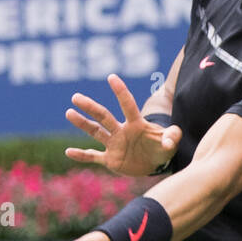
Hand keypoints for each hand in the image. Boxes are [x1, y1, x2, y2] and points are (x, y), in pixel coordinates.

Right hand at [65, 73, 181, 176]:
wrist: (154, 163)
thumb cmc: (162, 148)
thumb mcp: (171, 142)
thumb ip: (173, 137)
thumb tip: (169, 141)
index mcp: (136, 124)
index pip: (128, 105)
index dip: (121, 92)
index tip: (111, 77)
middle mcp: (122, 131)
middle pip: (104, 116)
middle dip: (90, 107)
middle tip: (75, 97)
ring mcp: (114, 145)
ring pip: (95, 132)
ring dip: (82, 124)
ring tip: (69, 112)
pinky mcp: (110, 159)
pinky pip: (93, 156)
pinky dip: (82, 156)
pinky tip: (68, 152)